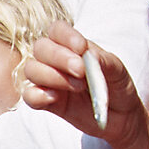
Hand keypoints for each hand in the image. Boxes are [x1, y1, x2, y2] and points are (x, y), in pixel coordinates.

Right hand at [22, 20, 148, 148]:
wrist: (120, 117)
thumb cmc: (117, 88)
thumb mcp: (118, 71)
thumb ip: (104, 62)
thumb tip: (88, 55)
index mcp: (73, 47)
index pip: (57, 30)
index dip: (65, 36)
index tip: (81, 48)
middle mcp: (56, 61)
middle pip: (40, 47)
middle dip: (58, 58)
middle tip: (80, 71)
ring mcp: (48, 81)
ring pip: (31, 70)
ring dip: (52, 77)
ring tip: (78, 87)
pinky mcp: (45, 102)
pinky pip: (29, 96)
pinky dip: (38, 95)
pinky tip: (55, 99)